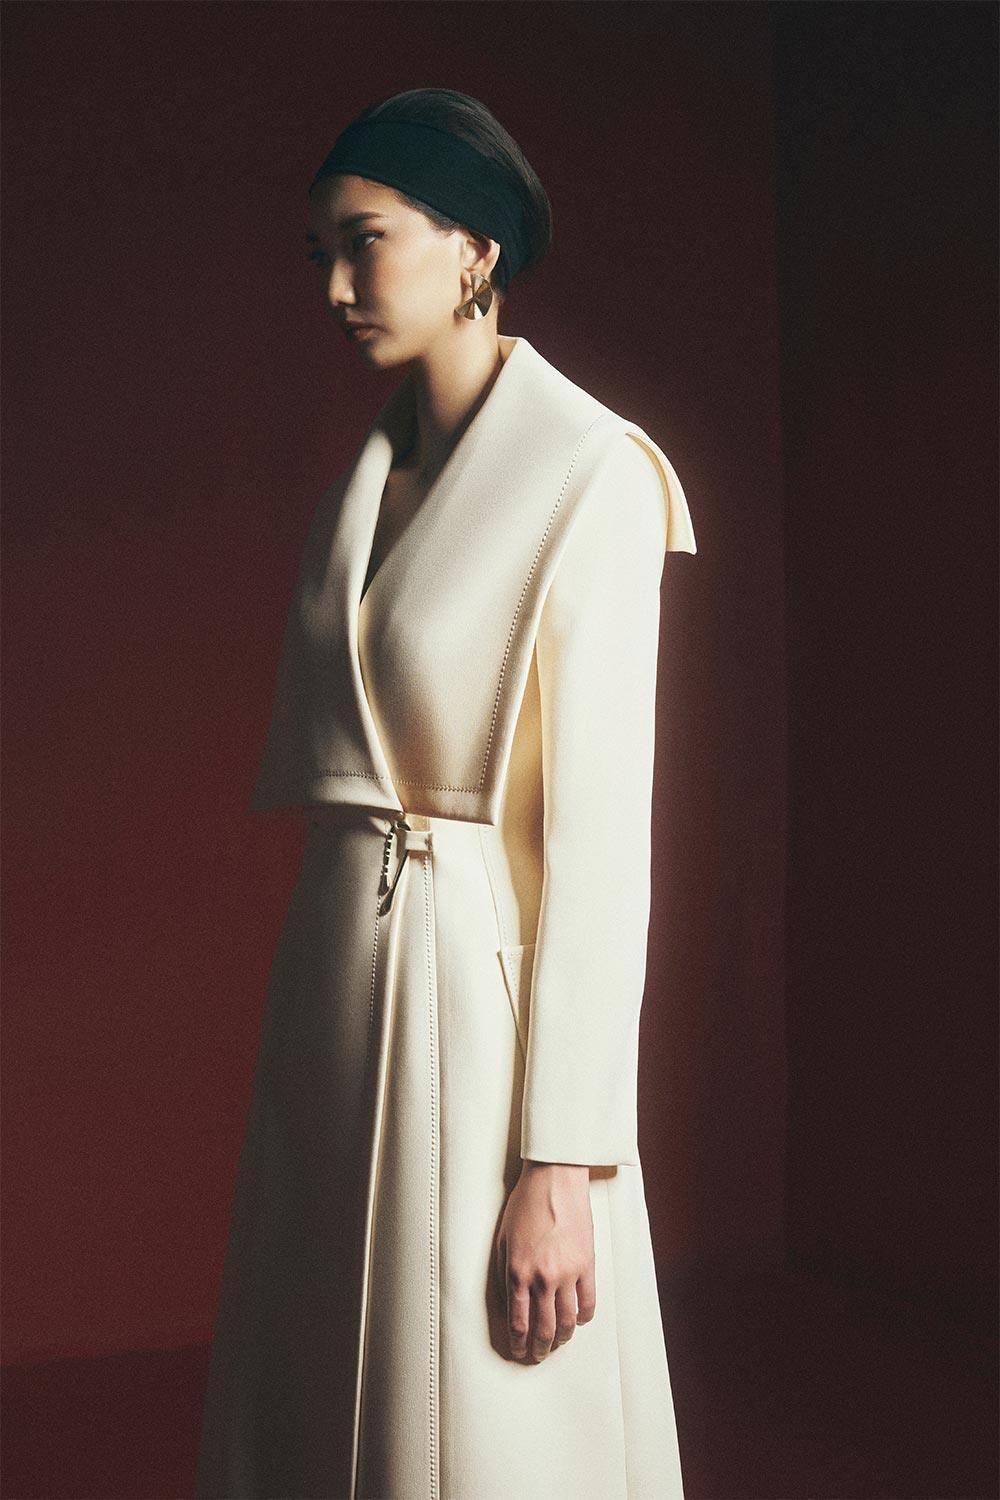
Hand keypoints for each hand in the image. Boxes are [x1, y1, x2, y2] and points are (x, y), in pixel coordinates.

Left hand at [494, 1160, 596, 1362]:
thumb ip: (505, 1272)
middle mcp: (542, 1278)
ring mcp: (567, 1273)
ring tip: (558, 1344)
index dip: (518, 1343)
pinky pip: (588, 1302)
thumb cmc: (525, 1204)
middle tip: (537, 1356)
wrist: (554, 1179)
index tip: (518, 1351)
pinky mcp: (587, 1265)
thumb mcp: (502, 1239)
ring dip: (562, 1339)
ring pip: (567, 1321)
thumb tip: (510, 1302)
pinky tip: (579, 1321)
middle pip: (543, 1329)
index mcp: (517, 1272)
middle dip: (539, 1348)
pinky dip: (584, 1318)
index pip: (518, 1322)